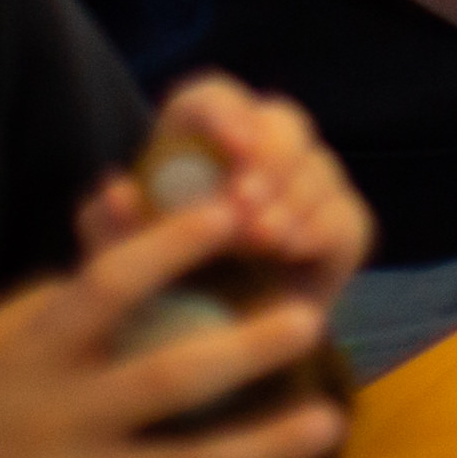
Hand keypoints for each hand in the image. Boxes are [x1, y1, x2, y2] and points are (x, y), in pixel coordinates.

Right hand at [0, 180, 343, 457]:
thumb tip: (121, 233)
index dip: (168, 245)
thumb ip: (47, 302)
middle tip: (311, 315)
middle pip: (166, 382)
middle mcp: (53, 430)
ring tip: (327, 417)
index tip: (228, 210)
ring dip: (262, 447)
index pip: (104, 289)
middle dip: (245, 349)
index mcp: (27, 363)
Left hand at [82, 74, 373, 311]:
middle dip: (271, 158)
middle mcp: (256, 155)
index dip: (226, 112)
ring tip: (264, 238)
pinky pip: (348, 217)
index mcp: (193, 145)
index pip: (212, 99)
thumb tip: (117, 191)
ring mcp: (302, 191)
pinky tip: (294, 249)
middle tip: (247, 204)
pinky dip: (323, 228)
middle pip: (281, 121)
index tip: (234, 147)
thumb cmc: (146, 296)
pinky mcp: (336, 233)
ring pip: (318, 166)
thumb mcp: (114, 267)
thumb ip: (108, 230)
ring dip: (293, 199)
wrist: (192, 358)